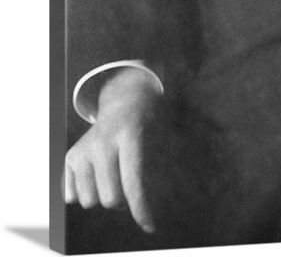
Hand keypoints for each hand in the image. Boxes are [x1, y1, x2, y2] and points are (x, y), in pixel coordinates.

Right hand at [64, 67, 161, 233]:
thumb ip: (159, 172)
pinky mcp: (71, 156)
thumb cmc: (148, 127)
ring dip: (103, 198)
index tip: (150, 227)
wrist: (126, 101)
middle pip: (110, 199)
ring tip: (114, 179)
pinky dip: (85, 194)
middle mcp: (103, 142)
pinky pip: (71, 197)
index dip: (141, 209)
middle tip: (129, 188)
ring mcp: (84, 148)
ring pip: (89, 201)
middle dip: (123, 203)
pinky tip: (96, 177)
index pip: (133, 182)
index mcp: (130, 136)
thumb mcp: (161, 138)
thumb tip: (152, 218)